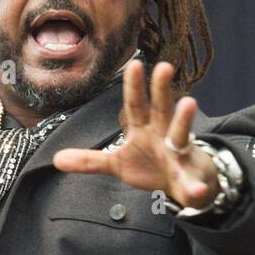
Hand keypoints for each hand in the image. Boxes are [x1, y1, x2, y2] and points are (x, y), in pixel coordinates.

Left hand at [52, 60, 219, 210]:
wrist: (185, 184)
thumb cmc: (151, 167)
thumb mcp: (117, 165)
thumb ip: (90, 161)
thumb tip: (56, 160)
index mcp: (144, 129)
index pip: (135, 105)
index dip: (133, 86)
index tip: (134, 63)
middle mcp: (164, 134)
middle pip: (161, 108)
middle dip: (161, 89)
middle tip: (163, 67)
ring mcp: (180, 154)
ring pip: (181, 134)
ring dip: (184, 119)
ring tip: (189, 103)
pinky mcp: (190, 179)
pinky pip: (192, 185)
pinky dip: (195, 189)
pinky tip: (198, 191)